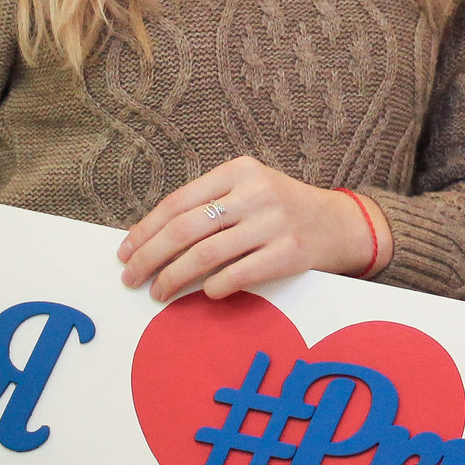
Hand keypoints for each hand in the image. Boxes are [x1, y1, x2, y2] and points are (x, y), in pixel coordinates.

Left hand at [118, 156, 391, 300]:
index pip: (178, 202)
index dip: (145, 230)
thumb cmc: (282, 210)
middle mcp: (256, 192)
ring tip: (159, 292)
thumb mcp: (249, 190)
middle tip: (131, 278)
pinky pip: (237, 275)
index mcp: (239, 170)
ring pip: (206, 255)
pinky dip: (214, 288)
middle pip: (185, 229)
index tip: (125, 252)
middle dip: (150, 257)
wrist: (339, 224)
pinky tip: (204, 294)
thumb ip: (209, 205)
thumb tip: (149, 240)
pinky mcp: (290, 252)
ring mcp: (274, 222)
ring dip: (174, 278)